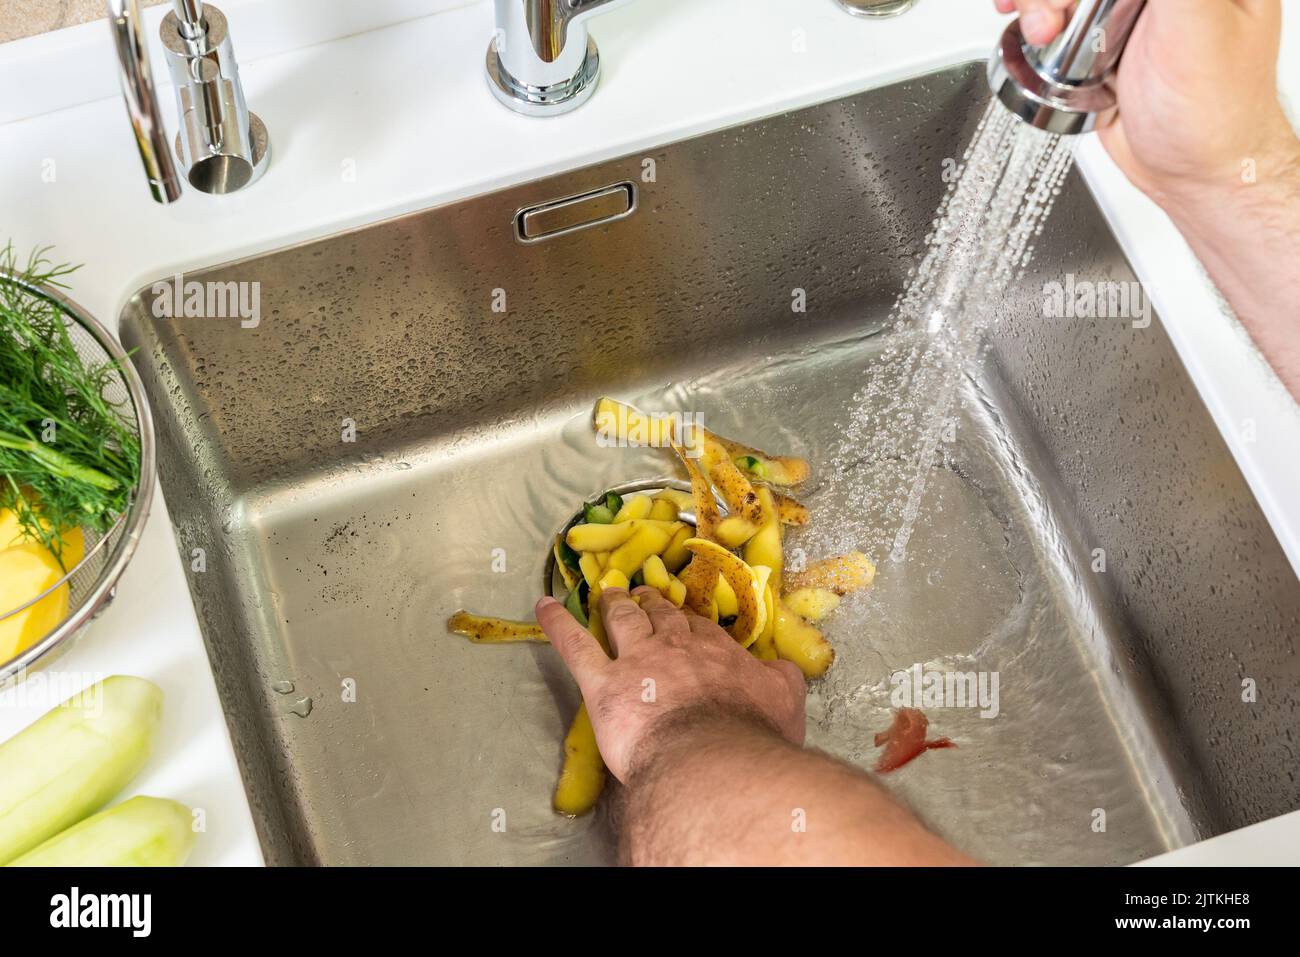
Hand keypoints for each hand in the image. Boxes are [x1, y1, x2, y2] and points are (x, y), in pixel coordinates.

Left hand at [535, 587, 805, 781]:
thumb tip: (782, 669)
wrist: (714, 760)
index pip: (699, 628)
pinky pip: (575, 647)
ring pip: (622, 620)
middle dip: (651, 603)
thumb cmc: (752, 738)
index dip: (687, 622)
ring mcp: (637, 660)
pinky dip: (556, 624)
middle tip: (642, 593)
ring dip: (613, 604)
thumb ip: (782, 682)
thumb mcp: (785, 704)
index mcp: (718, 652)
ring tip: (606, 593)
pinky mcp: (603, 684)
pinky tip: (543, 606)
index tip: (681, 617)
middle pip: (661, 617)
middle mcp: (676, 647)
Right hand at [994, 0, 1297, 208]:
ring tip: (1039, 31)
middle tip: (1049, 17)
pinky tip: (1028, 31)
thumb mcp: (1197, 23)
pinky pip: (1060, 16)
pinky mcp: (1103, 39)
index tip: (1069, 2)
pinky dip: (1035, 19)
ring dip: (1038, 4)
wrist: (1193, 172)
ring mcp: (1130, 10)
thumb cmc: (1216, 110)